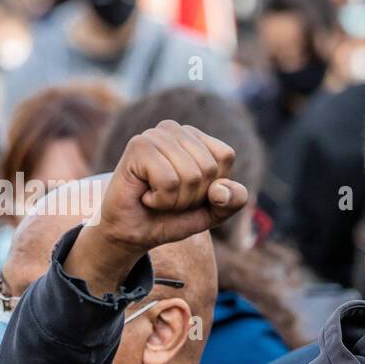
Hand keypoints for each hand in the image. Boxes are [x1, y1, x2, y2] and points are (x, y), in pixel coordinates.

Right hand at [68, 121, 248, 293]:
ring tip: (156, 197)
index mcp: (195, 137)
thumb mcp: (212, 211)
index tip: (188, 193)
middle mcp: (175, 129)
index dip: (212, 187)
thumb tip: (220, 190)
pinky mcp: (138, 146)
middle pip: (208, 168)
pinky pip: (170, 181)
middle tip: (168, 198)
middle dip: (192, 197)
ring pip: (191, 176)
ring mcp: (155, 135)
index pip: (225, 157)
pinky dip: (161, 200)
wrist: (131, 233)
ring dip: (175, 200)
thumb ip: (233, 200)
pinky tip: (145, 196)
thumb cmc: (169, 217)